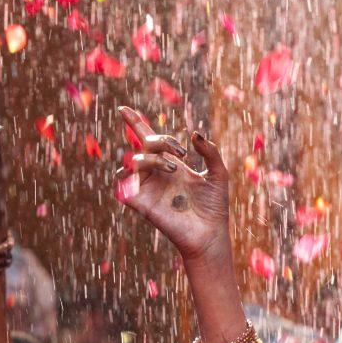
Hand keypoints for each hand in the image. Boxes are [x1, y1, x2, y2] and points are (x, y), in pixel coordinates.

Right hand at [116, 107, 232, 263]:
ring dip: (151, 157)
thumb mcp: (218, 174)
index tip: (124, 108)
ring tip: (174, 167)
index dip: (134, 122)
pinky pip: (122, 183)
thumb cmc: (214, 207)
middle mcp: (156, 174)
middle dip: (161, 140)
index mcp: (170, 164)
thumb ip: (210, 152)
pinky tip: (149, 175)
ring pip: (133, 161)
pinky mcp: (141, 203)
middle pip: (144, 144)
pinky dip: (129, 175)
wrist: (210, 234)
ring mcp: (147, 188)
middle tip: (181, 152)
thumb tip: (193, 134)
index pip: (147, 138)